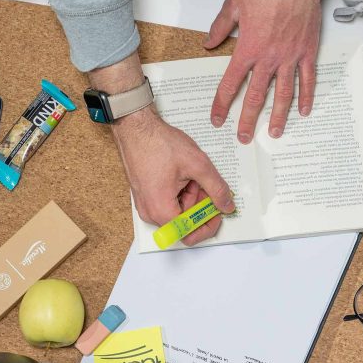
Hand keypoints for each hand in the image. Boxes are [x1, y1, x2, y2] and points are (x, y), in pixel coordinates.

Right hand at [112, 106, 234, 245]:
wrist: (136, 128)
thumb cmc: (159, 143)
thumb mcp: (198, 164)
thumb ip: (217, 189)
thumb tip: (227, 205)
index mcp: (161, 209)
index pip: (189, 234)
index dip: (207, 225)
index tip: (217, 212)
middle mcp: (150, 213)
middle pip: (184, 224)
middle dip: (200, 206)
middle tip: (206, 185)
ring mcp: (146, 205)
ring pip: (178, 213)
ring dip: (192, 197)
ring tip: (192, 175)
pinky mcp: (146, 197)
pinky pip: (169, 204)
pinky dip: (182, 193)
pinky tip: (184, 176)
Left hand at [204, 0, 329, 142]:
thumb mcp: (233, 5)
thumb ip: (220, 28)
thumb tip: (209, 43)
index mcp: (248, 50)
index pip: (230, 84)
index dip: (222, 104)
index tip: (217, 119)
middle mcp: (268, 58)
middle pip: (256, 97)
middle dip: (248, 120)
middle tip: (244, 137)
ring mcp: (290, 57)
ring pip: (283, 94)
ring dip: (278, 116)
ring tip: (275, 133)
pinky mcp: (307, 52)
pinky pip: (308, 79)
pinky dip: (306, 96)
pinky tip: (304, 111)